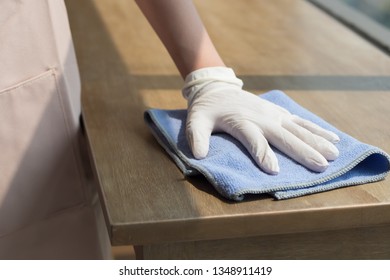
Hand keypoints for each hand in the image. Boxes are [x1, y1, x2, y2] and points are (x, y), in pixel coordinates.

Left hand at [182, 67, 339, 173]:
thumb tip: (198, 156)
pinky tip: (333, 137)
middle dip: (302, 151)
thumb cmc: (206, 109)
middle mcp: (262, 118)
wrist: (217, 88)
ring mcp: (273, 115)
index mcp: (241, 122)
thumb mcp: (196, 121)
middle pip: (284, 136)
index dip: (263, 155)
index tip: (274, 171)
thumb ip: (196, 137)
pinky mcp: (279, 113)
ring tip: (335, 154)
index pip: (254, 140)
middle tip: (321, 165)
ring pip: (298, 129)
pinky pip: (301, 121)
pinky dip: (317, 129)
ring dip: (316, 141)